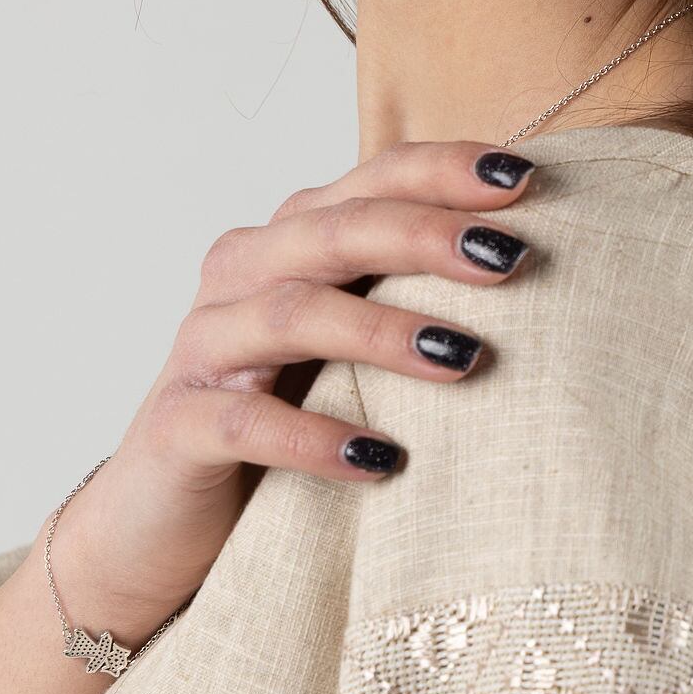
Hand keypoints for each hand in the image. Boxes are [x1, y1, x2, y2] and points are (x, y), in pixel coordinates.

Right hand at [40, 140, 536, 644]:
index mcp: (289, 241)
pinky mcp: (178, 428)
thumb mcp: (350, 346)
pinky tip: (382, 462)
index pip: (372, 180)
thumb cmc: (278, 417)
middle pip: (336, 233)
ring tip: (465, 358)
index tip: (526, 179)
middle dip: (426, 237)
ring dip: (384, 331)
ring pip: (294, 315)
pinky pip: (248, 424)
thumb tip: (534, 262)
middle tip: (508, 258)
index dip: (443, 172)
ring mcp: (204, 350)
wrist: (158, 521)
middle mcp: (241, 277)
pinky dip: (317, 438)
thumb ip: (410, 292)